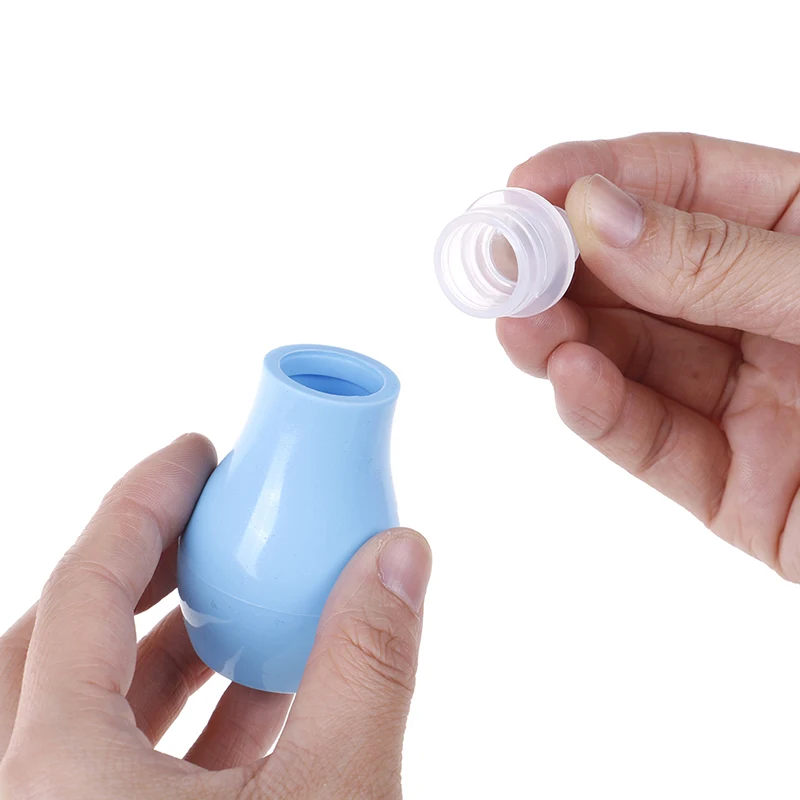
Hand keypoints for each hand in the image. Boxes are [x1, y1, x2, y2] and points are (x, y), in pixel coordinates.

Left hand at [0, 435, 431, 798]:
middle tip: (208, 522)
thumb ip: (368, 663)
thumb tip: (399, 556)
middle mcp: (32, 795)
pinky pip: (115, 763)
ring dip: (163, 639)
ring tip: (242, 598)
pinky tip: (264, 694)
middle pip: (55, 638)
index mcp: (57, 773)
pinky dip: (182, 713)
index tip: (198, 453)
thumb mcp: (337, 794)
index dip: (145, 500)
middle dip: (140, 562)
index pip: (84, 589)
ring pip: (82, 704)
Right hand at [498, 133, 799, 579]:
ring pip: (630, 357)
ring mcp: (747, 399)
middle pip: (640, 274)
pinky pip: (651, 438)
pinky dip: (602, 411)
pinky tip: (571, 381)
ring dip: (566, 338)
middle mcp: (771, 313)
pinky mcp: (731, 482)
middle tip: (498, 262)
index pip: (686, 184)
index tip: (525, 186)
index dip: (598, 177)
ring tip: (519, 323)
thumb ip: (720, 260)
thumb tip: (598, 215)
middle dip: (562, 265)